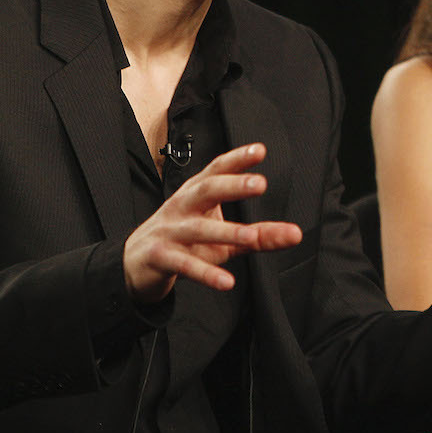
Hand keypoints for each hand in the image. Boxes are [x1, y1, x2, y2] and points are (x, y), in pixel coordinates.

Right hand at [123, 143, 301, 302]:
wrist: (136, 262)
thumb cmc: (185, 240)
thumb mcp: (223, 236)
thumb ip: (259, 234)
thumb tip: (295, 234)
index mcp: (196, 193)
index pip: (217, 170)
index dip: (237, 159)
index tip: (260, 150)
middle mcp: (182, 206)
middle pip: (206, 189)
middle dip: (232, 185)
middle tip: (260, 183)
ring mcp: (170, 231)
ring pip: (198, 229)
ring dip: (226, 232)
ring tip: (251, 236)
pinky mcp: (160, 257)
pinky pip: (184, 264)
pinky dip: (206, 273)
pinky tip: (226, 282)